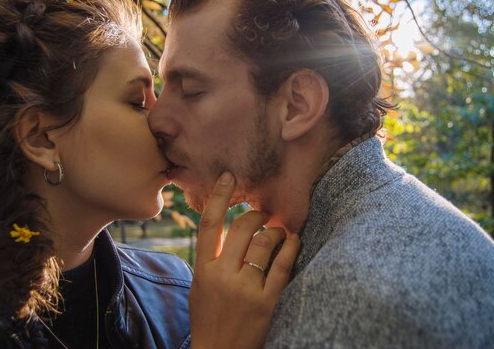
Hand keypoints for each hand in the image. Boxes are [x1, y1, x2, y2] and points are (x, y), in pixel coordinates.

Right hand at [190, 172, 299, 348]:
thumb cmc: (209, 318)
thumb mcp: (200, 287)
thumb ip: (211, 258)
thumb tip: (225, 229)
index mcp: (203, 269)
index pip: (209, 223)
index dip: (219, 196)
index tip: (229, 176)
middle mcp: (223, 275)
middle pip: (242, 227)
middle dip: (256, 214)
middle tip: (263, 214)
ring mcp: (245, 289)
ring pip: (264, 242)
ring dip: (275, 231)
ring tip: (278, 232)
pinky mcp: (267, 302)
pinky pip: (283, 265)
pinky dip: (291, 247)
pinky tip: (293, 241)